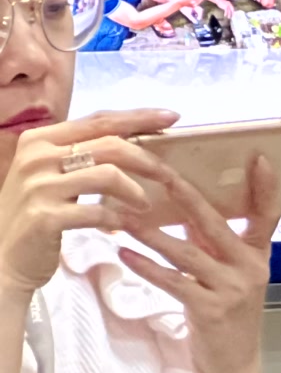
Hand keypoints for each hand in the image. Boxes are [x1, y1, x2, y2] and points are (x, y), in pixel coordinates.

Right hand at [0, 109, 180, 296]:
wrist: (2, 256)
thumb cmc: (36, 213)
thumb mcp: (50, 175)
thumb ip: (80, 155)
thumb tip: (130, 140)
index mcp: (39, 140)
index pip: (97, 120)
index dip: (137, 117)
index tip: (171, 117)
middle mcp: (37, 157)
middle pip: (110, 145)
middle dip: (148, 160)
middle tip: (169, 177)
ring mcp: (39, 186)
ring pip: (109, 175)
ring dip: (136, 191)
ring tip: (145, 205)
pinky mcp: (46, 216)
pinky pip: (99, 212)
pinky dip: (120, 219)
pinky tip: (127, 225)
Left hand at [110, 151, 278, 372]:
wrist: (234, 367)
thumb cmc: (227, 319)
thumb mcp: (227, 276)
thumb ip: (211, 245)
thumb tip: (185, 209)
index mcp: (257, 257)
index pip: (268, 216)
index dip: (266, 188)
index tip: (260, 158)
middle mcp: (250, 269)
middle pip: (215, 223)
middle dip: (184, 195)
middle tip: (158, 170)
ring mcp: (232, 289)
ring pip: (186, 251)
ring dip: (151, 232)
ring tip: (122, 214)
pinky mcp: (210, 309)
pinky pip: (173, 281)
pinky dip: (146, 267)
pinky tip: (124, 253)